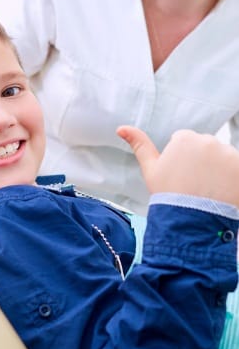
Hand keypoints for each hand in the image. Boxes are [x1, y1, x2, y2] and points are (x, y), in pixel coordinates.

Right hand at [117, 126, 238, 207]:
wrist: (190, 221)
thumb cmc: (168, 194)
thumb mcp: (150, 169)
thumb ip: (139, 145)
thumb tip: (121, 128)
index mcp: (185, 138)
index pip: (185, 141)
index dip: (181, 159)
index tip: (179, 175)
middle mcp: (209, 141)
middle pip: (205, 148)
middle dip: (201, 161)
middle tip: (193, 183)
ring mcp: (228, 154)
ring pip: (222, 157)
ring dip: (218, 169)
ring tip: (208, 189)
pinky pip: (236, 169)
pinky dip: (232, 178)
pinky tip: (221, 191)